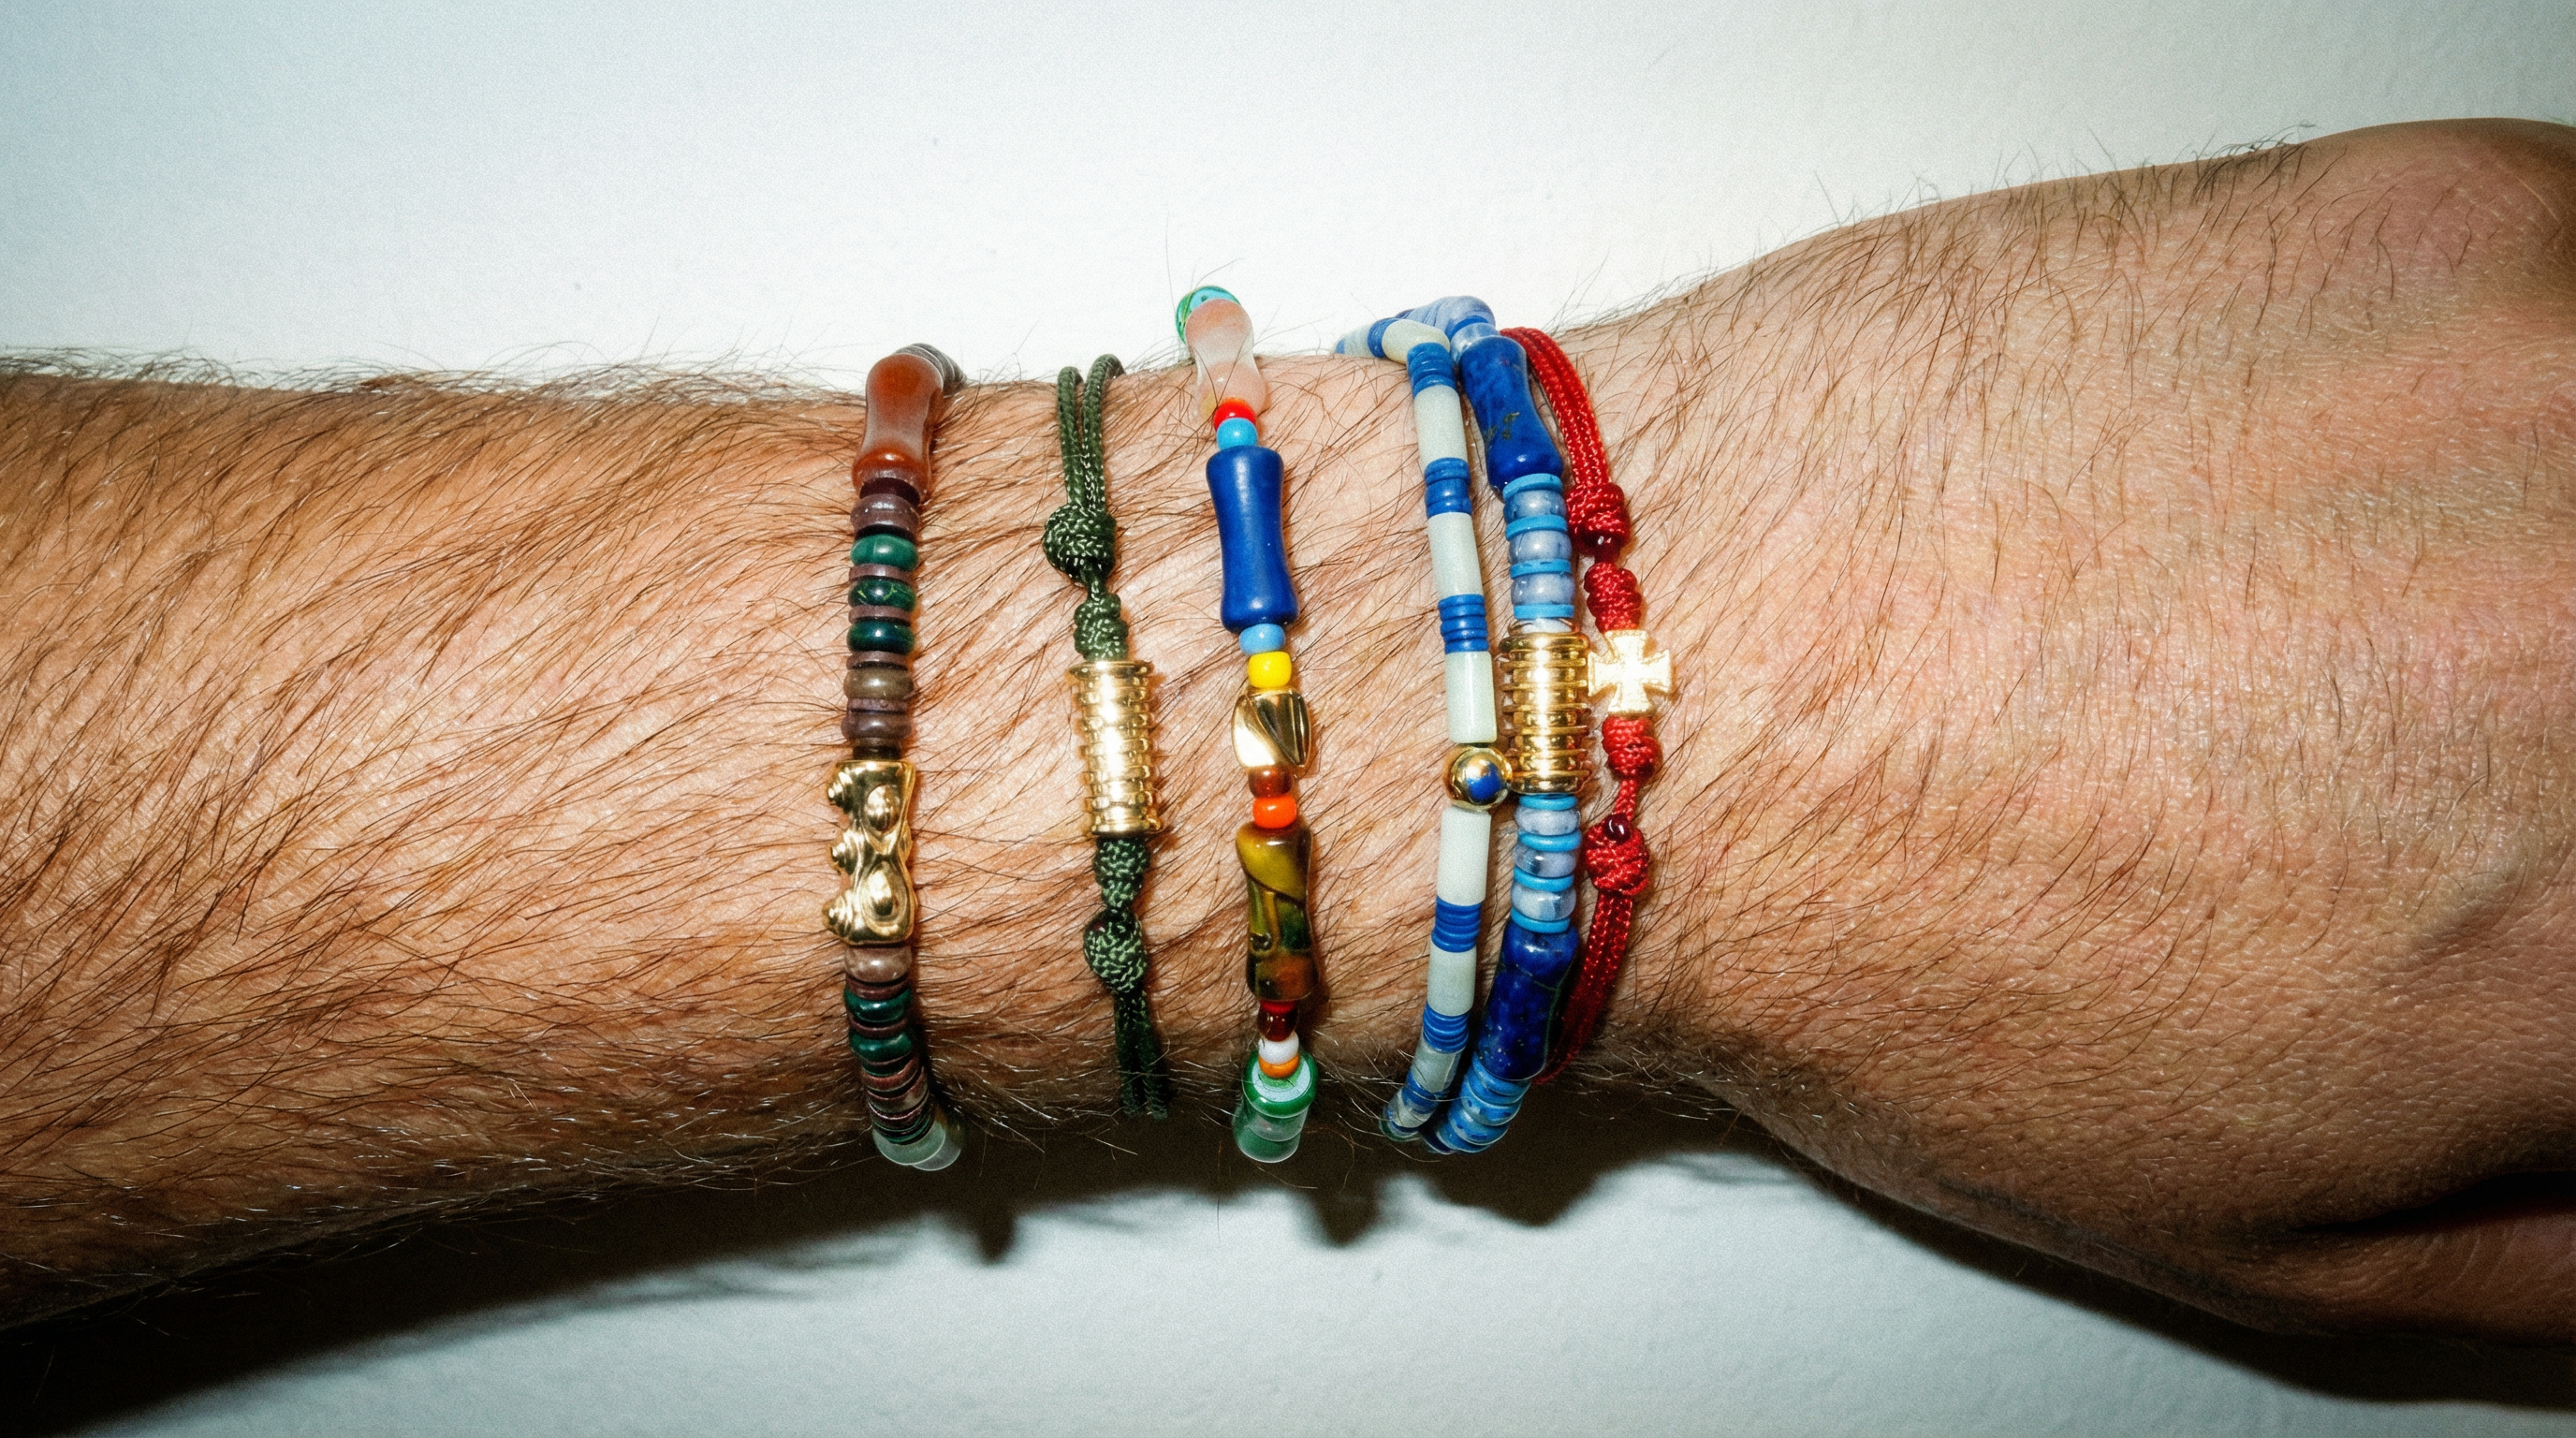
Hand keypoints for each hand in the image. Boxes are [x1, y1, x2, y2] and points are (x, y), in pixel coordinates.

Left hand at [1614, 118, 2574, 1339]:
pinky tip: (2313, 468)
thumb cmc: (1887, 947)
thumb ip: (2568, 1235)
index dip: (2575, 876)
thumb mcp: (2277, 1233)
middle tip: (2415, 735)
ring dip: (2547, 535)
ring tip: (2352, 608)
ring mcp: (2559, 402)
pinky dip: (2503, 380)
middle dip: (2561, 728)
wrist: (1645, 686)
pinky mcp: (2447, 221)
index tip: (2526, 850)